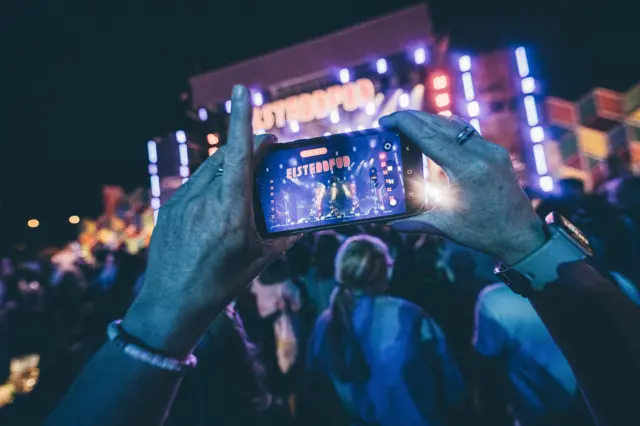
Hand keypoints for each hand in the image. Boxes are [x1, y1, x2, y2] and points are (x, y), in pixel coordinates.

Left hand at [123, 85, 298, 357]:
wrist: (171, 304)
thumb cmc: (221, 284)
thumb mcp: (259, 260)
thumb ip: (284, 237)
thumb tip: (306, 223)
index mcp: (230, 211)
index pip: (239, 156)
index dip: (241, 120)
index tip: (242, 91)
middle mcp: (204, 200)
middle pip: (227, 157)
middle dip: (247, 145)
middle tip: (267, 145)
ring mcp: (182, 202)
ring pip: (209, 169)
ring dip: (229, 163)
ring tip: (245, 172)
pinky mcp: (168, 208)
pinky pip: (194, 184)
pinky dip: (211, 182)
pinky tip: (219, 199)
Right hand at [380, 111, 544, 264]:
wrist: (521, 235)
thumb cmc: (484, 233)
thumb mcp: (445, 225)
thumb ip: (415, 221)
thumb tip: (389, 222)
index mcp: (467, 170)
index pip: (429, 136)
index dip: (405, 124)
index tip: (385, 121)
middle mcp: (482, 154)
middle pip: (439, 124)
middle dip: (412, 118)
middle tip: (390, 121)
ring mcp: (491, 150)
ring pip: (454, 124)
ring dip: (429, 121)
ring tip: (406, 124)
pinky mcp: (496, 152)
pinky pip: (466, 132)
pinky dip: (445, 129)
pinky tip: (432, 132)